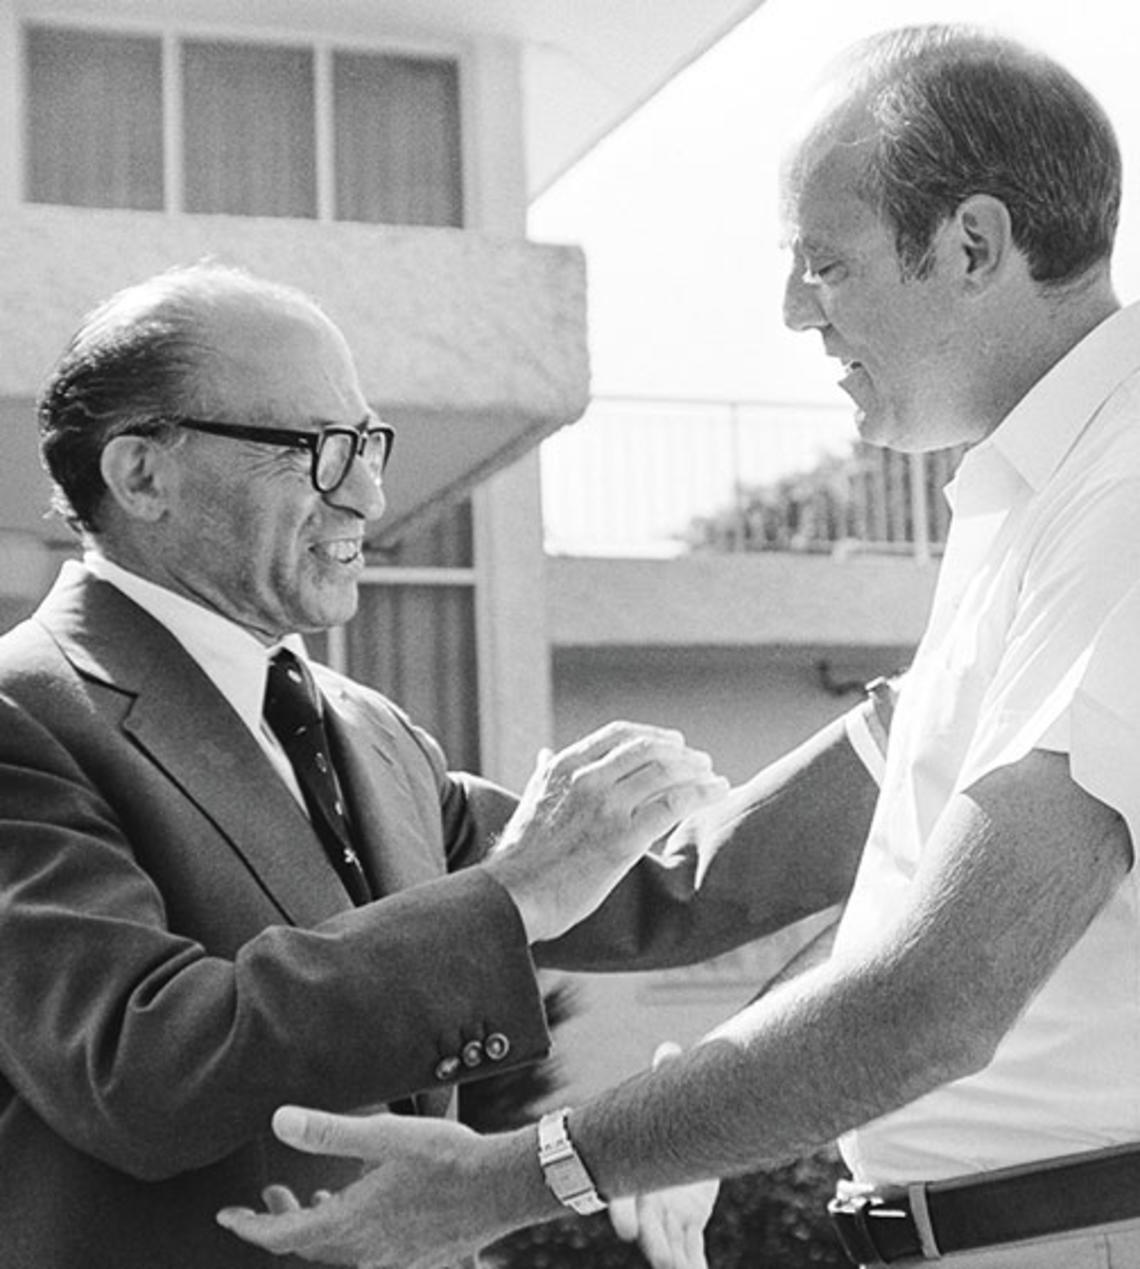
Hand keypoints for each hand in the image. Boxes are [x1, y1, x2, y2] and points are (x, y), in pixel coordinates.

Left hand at [217, 1111, 508, 1266]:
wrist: (502, 1186)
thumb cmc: (447, 1158)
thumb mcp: (384, 1135)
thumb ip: (329, 1132)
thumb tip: (280, 1121)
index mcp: (352, 1223)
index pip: (282, 1236)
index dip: (250, 1225)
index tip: (227, 1215)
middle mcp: (366, 1250)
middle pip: (308, 1246)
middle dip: (281, 1223)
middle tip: (271, 1197)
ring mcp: (392, 1258)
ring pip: (339, 1251)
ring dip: (317, 1227)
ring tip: (314, 1200)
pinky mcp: (414, 1257)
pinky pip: (368, 1252)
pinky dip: (351, 1232)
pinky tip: (364, 1207)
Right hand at [486, 721, 727, 941]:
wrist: (511, 895)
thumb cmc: (523, 855)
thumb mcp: (530, 800)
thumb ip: (543, 774)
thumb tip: (544, 754)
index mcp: (564, 766)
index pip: (618, 735)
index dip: (653, 735)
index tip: (675, 742)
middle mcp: (586, 778)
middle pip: (648, 749)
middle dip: (682, 753)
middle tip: (703, 762)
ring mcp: (606, 806)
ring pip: (664, 772)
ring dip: (697, 772)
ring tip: (715, 780)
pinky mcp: (623, 838)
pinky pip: (672, 805)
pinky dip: (701, 794)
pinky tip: (717, 794)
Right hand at [607, 1043, 718, 1268]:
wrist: (678, 1140)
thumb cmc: (663, 1120)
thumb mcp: (665, 1099)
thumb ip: (666, 1077)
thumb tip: (669, 1049)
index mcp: (638, 1170)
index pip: (624, 1194)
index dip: (624, 1211)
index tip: (626, 1229)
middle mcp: (649, 1197)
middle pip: (646, 1223)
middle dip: (652, 1240)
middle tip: (661, 1257)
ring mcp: (669, 1214)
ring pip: (670, 1241)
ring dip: (674, 1257)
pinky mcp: (688, 1225)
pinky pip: (692, 1250)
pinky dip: (694, 1266)